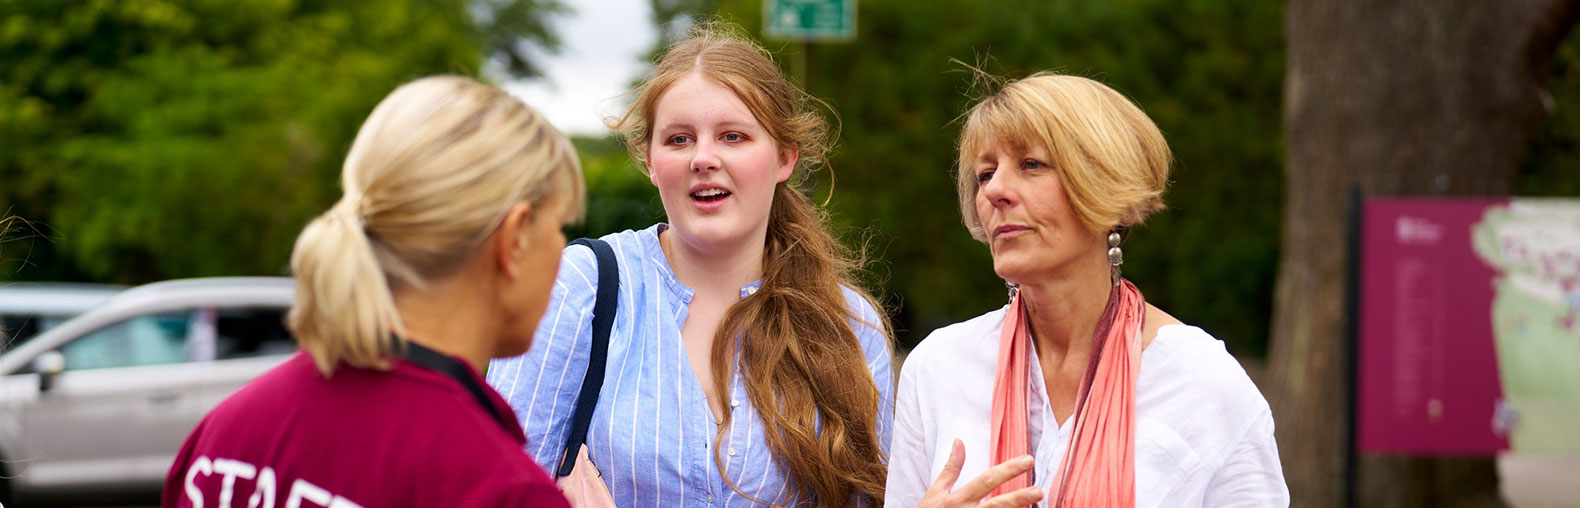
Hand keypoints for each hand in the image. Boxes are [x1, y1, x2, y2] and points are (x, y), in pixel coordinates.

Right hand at [915, 439, 1042, 507]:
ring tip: (1035, 505)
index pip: (987, 480)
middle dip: (1019, 498)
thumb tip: (959, 441)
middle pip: (997, 505)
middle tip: (1039, 491)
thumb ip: (951, 468)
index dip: (1008, 470)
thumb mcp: (936, 491)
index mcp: (958, 499)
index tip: (1028, 461)